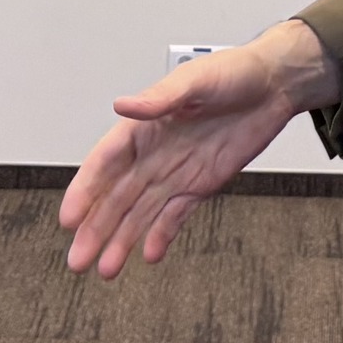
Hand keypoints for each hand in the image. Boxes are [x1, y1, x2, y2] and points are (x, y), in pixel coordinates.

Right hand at [63, 20, 337, 277]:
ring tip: (106, 270)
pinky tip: (148, 255)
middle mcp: (153, 154)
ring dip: (121, 241)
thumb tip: (123, 105)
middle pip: (116, 198)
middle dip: (95, 229)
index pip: (105, 164)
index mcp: (144, 126)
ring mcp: (175, 173)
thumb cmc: (232, 73)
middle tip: (77, 260)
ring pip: (141, 214)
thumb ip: (160, 98)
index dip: (85, 191)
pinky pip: (175, 216)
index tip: (69, 219)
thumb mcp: (195, 80)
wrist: (273, 86)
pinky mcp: (200, 185)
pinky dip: (161, 235)